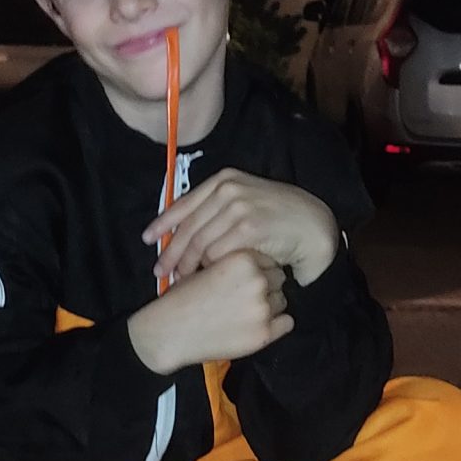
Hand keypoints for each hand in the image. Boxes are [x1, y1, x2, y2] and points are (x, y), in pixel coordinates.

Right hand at [127, 248, 292, 374]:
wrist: (169, 330)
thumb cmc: (183, 298)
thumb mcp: (207, 265)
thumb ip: (234, 260)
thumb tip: (258, 261)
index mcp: (243, 259)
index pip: (268, 260)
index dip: (258, 270)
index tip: (247, 280)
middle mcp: (257, 281)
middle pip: (278, 278)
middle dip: (265, 286)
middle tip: (246, 297)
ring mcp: (262, 308)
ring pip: (282, 300)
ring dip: (270, 304)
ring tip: (246, 312)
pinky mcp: (264, 333)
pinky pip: (287, 322)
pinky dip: (276, 324)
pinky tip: (257, 324)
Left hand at [143, 169, 338, 288]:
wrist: (312, 225)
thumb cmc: (278, 218)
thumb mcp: (244, 202)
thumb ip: (216, 210)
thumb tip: (183, 232)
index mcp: (224, 180)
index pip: (184, 204)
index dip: (163, 224)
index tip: (148, 239)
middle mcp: (229, 190)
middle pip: (188, 227)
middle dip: (171, 252)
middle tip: (160, 271)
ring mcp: (239, 208)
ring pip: (200, 243)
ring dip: (188, 265)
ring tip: (180, 280)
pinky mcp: (249, 229)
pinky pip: (217, 254)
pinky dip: (208, 269)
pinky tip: (203, 278)